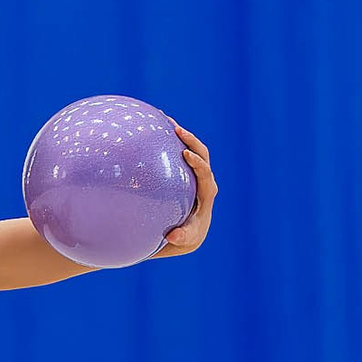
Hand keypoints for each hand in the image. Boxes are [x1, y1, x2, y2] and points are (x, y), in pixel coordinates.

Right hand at [154, 125, 216, 258]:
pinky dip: (169, 140)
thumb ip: (182, 238)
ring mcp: (194, 173)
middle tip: (176, 130)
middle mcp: (204, 180)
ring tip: (165, 120)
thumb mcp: (185, 241)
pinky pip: (178, 152)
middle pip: (202, 155)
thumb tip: (173, 235)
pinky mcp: (184, 172)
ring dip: (181, 135)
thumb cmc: (185, 237)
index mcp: (207, 193)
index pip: (206, 174)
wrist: (188, 234)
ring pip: (191, 149)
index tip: (185, 154)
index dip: (198, 163)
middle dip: (191, 141)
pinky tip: (153, 127)